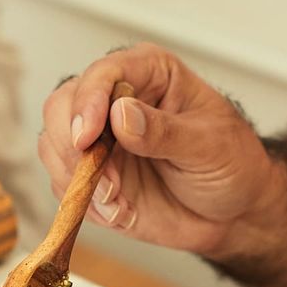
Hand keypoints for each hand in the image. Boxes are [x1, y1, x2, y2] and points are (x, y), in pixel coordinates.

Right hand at [38, 43, 276, 257]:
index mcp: (147, 74)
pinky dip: (84, 204)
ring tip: (119, 203)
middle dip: (72, 148)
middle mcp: (114, 102)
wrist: (232, 212)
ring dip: (78, 181)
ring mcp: (99, 141)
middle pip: (61, 108)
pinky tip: (120, 211)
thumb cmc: (231, 165)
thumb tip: (120, 115)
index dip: (87, 103)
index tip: (86, 138)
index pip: (101, 74)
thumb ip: (164, 131)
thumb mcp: (209, 146)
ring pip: (53, 148)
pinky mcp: (92, 177)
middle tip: (104, 183)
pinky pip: (65, 186)